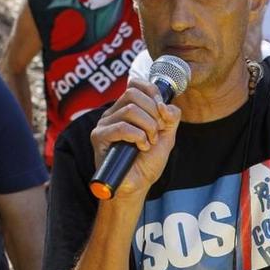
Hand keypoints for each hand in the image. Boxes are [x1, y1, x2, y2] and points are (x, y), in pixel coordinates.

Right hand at [91, 78, 181, 203]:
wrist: (137, 186)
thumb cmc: (147, 163)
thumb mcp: (166, 136)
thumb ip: (171, 117)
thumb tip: (164, 104)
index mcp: (127, 109)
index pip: (135, 84)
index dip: (152, 93)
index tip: (162, 113)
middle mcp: (113, 113)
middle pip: (133, 94)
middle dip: (152, 113)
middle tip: (156, 132)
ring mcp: (104, 124)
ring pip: (130, 110)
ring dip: (147, 127)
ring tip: (149, 143)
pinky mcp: (99, 137)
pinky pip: (122, 127)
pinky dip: (138, 137)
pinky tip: (141, 148)